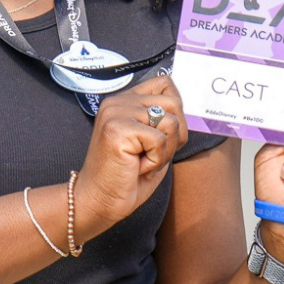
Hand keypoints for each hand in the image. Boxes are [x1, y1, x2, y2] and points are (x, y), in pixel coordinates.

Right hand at [74, 74, 187, 238]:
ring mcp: (115, 113)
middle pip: (174, 103)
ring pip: (170, 122)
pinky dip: (155, 160)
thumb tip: (183, 108)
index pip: (165, 83)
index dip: (176, 110)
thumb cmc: (127, 175)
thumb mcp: (152, 140)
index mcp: (124, 100)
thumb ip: (164, 119)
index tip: (161, 134)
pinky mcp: (117, 129)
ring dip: (164, 150)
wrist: (100, 201)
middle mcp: (117, 101)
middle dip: (174, 135)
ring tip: (141, 161)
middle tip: (151, 153)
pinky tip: (136, 167)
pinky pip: (159, 140)